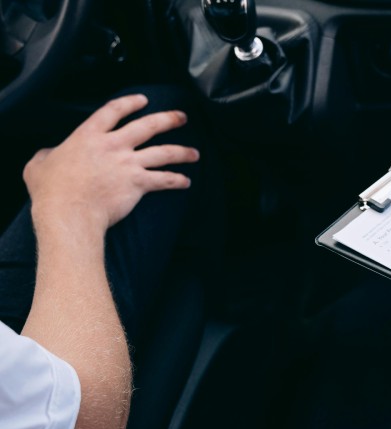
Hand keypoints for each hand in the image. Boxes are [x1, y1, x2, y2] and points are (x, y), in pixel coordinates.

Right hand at [23, 94, 198, 233]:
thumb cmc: (52, 191)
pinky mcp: (139, 183)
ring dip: (183, 152)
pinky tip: (186, 182)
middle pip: (148, 126)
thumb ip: (48, 154)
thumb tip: (49, 155)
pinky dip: (177, 180)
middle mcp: (113, 145)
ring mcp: (128, 163)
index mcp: (89, 135)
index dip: (130, 103)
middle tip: (182, 117)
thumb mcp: (40, 164)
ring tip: (195, 153)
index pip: (113, 110)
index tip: (143, 100)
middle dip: (169, 119)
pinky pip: (164, 179)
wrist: (69, 212)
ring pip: (164, 152)